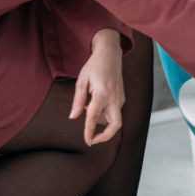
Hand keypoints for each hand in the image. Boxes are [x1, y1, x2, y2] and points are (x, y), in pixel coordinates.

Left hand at [70, 28, 124, 145]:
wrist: (110, 54)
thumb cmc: (94, 66)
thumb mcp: (81, 81)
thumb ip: (78, 101)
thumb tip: (73, 117)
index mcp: (102, 93)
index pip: (94, 117)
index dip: (89, 131)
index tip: (87, 141)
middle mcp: (114, 98)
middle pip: (115, 125)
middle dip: (105, 136)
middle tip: (92, 139)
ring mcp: (120, 98)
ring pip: (114, 119)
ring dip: (101, 121)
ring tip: (87, 108)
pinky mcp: (121, 98)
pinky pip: (114, 112)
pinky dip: (104, 114)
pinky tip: (94, 105)